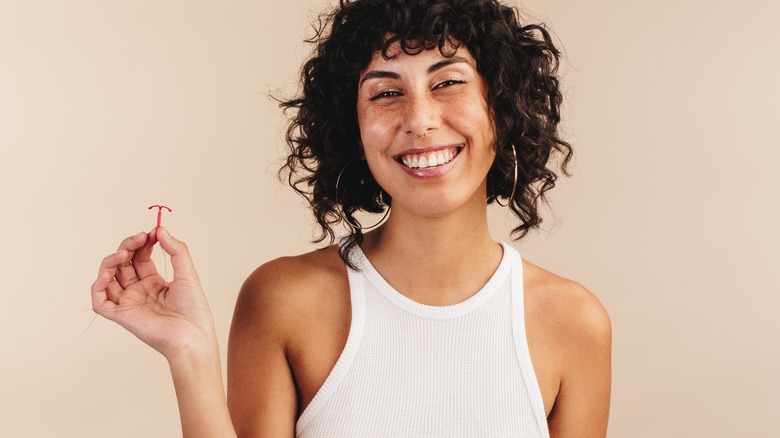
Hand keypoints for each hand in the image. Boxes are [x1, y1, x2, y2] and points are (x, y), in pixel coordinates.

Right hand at [91, 227, 216, 360]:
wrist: (193, 334)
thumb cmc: (194, 308)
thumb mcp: (188, 273)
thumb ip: (176, 250)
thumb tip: (161, 229)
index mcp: (154, 282)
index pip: (140, 256)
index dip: (142, 242)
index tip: (152, 232)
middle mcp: (139, 291)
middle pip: (122, 263)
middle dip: (127, 246)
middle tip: (140, 238)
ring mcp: (129, 302)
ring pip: (108, 277)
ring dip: (111, 261)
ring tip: (123, 253)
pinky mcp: (122, 315)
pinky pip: (100, 301)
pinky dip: (98, 287)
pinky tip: (106, 274)